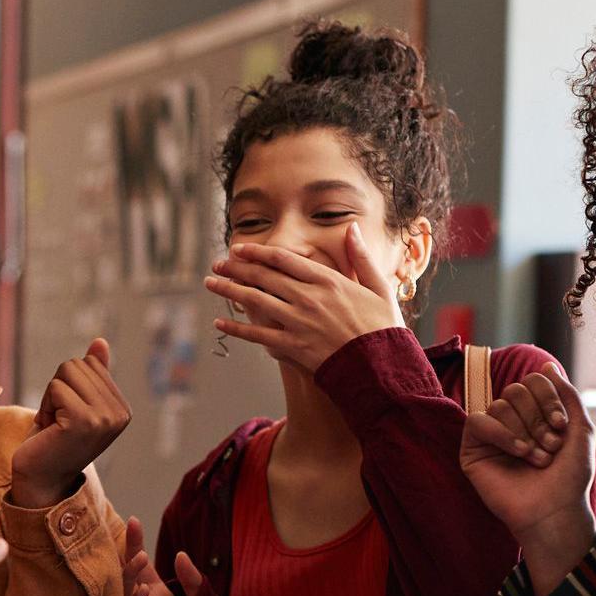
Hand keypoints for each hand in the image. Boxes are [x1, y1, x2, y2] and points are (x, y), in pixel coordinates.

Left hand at [11, 339, 130, 506]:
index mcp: (122, 408)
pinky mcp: (84, 421)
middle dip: (57, 389)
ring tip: (54, 425)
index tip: (66, 414)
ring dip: (50, 398)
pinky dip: (45, 407)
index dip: (68, 384)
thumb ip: (92, 375)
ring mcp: (105, 418)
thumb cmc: (53, 441)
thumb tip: (100, 341)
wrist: (40, 480)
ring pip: (66, 372)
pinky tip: (49, 431)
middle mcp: (119, 414)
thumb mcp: (74, 403)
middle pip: (77, 364)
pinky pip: (56, 388)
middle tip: (57, 421)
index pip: (90, 363)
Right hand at [122, 517, 200, 595]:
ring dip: (128, 577)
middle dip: (126, 559)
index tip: (133, 521)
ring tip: (140, 559)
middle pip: (124, 576)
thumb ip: (194, 579)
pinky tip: (143, 590)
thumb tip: (181, 556)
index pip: (137, 562)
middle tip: (138, 549)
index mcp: (151, 591)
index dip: (133, 542)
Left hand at [207, 223, 404, 371]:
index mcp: (329, 281)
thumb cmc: (384, 328)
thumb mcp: (379, 287)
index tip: (240, 249)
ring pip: (256, 301)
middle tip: (217, 264)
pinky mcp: (292, 346)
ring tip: (211, 284)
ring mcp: (298, 322)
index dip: (258, 253)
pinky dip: (237, 328)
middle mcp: (309, 298)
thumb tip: (352, 227)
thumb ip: (361, 257)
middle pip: (264, 277)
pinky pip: (258, 335)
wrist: (382, 368)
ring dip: (230, 291)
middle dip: (237, 268)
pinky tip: (220, 323)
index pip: (285, 260)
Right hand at [459, 362, 595, 595]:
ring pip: (499, 406)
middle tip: (550, 446)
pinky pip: (478, 421)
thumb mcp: (582, 430)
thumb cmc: (569, 478)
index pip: (533, 382)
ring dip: (524, 432)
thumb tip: (547, 365)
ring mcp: (490, 435)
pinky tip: (518, 452)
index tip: (561, 426)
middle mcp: (511, 421)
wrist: (555, 510)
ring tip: (536, 457)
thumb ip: (569, 396)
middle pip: (516, 390)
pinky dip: (501, 434)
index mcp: (535, 414)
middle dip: (537, 417)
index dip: (548, 398)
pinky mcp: (472, 450)